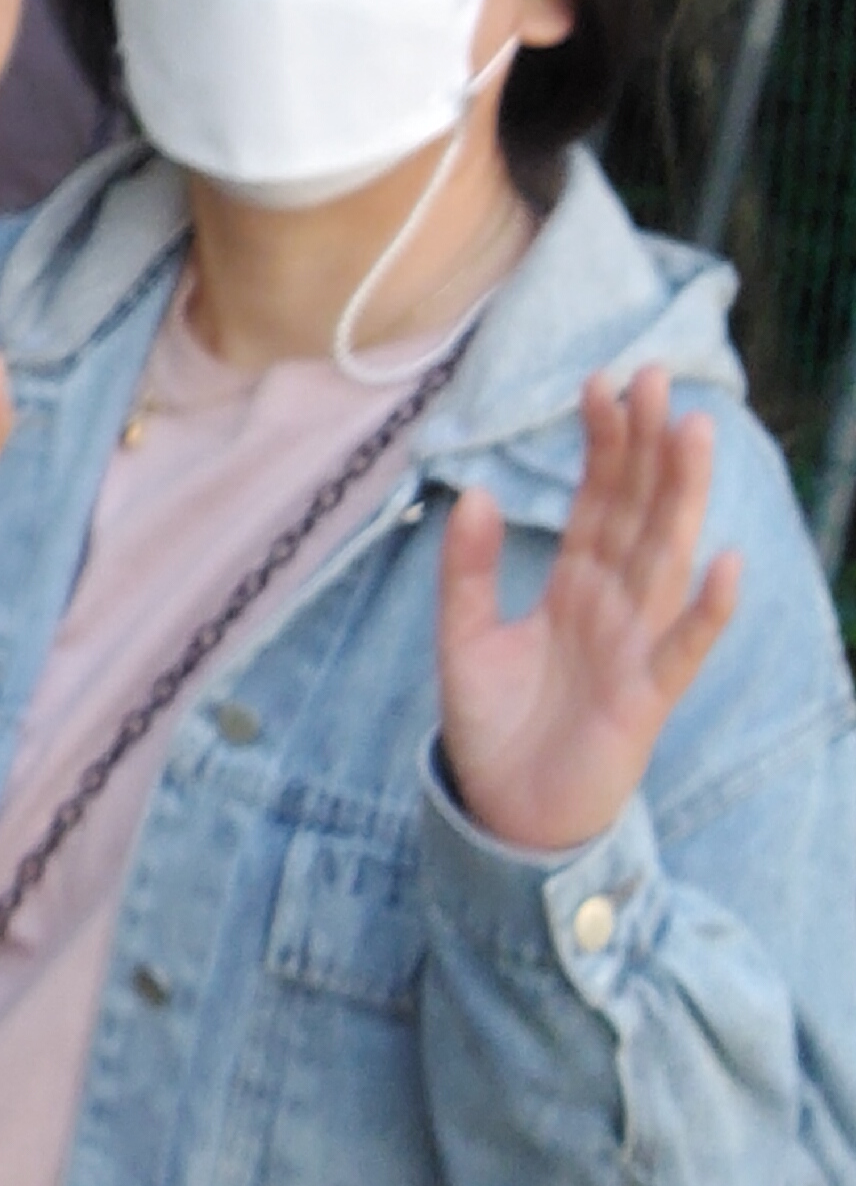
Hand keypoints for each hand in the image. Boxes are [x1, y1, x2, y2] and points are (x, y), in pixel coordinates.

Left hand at [438, 368, 743, 856]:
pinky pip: (680, 648)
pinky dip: (703, 610)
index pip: (594, 500)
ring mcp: (634, 646)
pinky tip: (723, 562)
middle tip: (654, 375)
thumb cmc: (496, 722)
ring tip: (692, 433)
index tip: (602, 383)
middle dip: (645, 447)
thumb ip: (466, 568)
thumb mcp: (463, 635)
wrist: (505, 809)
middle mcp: (613, 605)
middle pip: (635, 512)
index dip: (601, 445)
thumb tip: (470, 491)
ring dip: (680, 498)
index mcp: (573, 585)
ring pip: (663, 559)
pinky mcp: (645, 698)